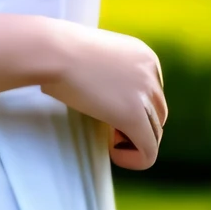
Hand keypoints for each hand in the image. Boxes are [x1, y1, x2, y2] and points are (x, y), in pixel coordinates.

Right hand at [40, 24, 167, 170]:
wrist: (52, 50)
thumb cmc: (59, 50)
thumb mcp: (97, 55)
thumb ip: (110, 72)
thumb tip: (106, 96)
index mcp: (144, 56)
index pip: (152, 92)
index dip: (132, 107)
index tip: (108, 110)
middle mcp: (151, 73)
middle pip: (158, 113)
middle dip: (136, 125)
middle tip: (108, 128)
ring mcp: (145, 94)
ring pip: (155, 132)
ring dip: (133, 141)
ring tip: (109, 141)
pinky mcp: (133, 116)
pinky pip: (148, 150)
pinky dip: (135, 159)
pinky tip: (114, 154)